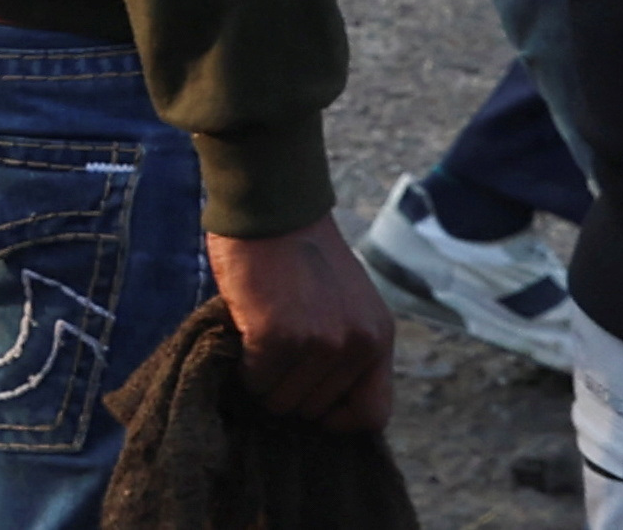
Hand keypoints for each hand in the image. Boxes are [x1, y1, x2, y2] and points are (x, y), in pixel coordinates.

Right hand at [207, 215, 396, 427]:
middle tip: (274, 357)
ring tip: (258, 343)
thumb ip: (345, 345)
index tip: (310, 397)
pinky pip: (256, 379)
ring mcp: (319, 341)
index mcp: (378, 336)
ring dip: (264, 380)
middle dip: (289, 390)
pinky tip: (245, 336)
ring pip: (282, 401)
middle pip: (316, 411)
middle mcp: (356, 343)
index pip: (373, 415)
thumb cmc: (300, 251)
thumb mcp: (347, 302)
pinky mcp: (278, 334)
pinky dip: (244, 366)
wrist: (272, 204)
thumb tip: (318, 399)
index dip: (337, 418)